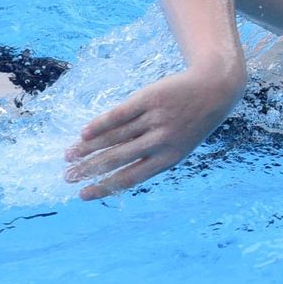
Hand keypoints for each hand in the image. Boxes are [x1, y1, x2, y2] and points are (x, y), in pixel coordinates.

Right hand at [63, 68, 241, 199]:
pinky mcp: (150, 98)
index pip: (131, 177)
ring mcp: (155, 118)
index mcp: (169, 158)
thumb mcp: (178, 146)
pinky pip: (120, 114)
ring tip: (69, 155)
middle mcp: (161, 140)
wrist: (214, 88)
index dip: (105, 186)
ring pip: (115, 136)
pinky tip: (84, 133)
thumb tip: (111, 169)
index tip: (83, 194)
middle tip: (68, 176)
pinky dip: (100, 124)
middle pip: (118, 157)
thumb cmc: (191, 123)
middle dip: (89, 169)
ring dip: (88, 147)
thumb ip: (150, 157)